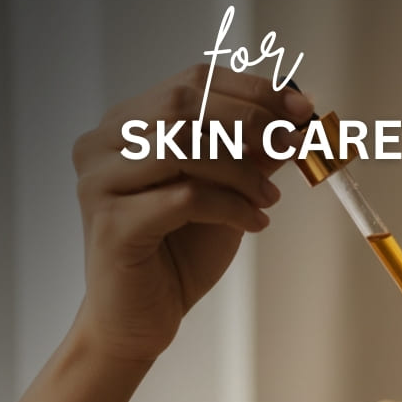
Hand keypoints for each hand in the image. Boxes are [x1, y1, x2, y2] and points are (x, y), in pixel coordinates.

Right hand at [69, 65, 312, 362]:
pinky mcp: (112, 223)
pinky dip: (230, 207)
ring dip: (242, 171)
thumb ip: (253, 155)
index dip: (252, 90)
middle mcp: (104, 144)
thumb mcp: (228, 193)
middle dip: (251, 123)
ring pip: (182, 146)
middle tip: (292, 148)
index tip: (301, 108)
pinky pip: (183, 198)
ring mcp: (101, 182)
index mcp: (127, 124)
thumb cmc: (180, 253)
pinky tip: (255, 223)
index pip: (193, 82)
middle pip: (184, 105)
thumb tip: (298, 120)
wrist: (142, 319)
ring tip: (270, 199)